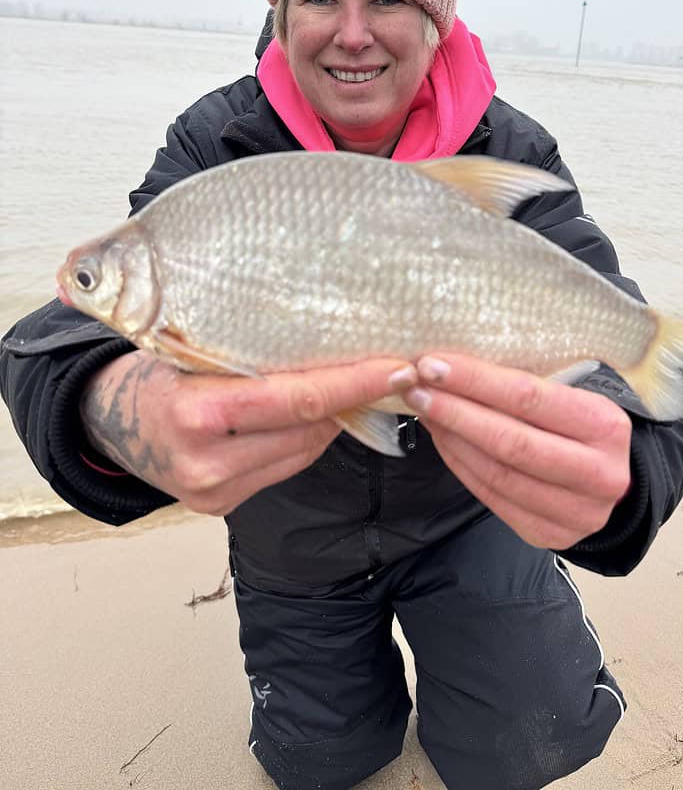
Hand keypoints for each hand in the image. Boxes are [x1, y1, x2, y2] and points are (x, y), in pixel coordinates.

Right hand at [80, 350, 416, 515]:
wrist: (110, 422)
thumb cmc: (156, 373)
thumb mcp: (194, 353)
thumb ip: (253, 360)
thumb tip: (330, 352)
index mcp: (196, 409)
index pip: (296, 398)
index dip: (352, 383)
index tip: (395, 368)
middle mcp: (205, 460)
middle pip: (306, 428)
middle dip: (353, 399)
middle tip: (390, 370)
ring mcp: (212, 490)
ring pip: (302, 451)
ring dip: (332, 420)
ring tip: (350, 387)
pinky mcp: (218, 507)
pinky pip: (283, 468)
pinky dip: (304, 440)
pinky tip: (310, 418)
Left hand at [403, 354, 631, 549]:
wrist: (619, 483)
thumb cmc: (584, 426)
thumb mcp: (575, 397)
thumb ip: (528, 385)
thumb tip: (456, 366)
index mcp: (605, 426)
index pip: (529, 398)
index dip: (476, 381)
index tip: (433, 364)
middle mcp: (598, 474)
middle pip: (510, 441)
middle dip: (454, 412)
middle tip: (415, 388)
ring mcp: (575, 512)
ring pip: (497, 474)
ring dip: (451, 439)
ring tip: (424, 410)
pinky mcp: (549, 535)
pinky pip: (492, 497)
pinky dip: (460, 465)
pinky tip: (442, 439)